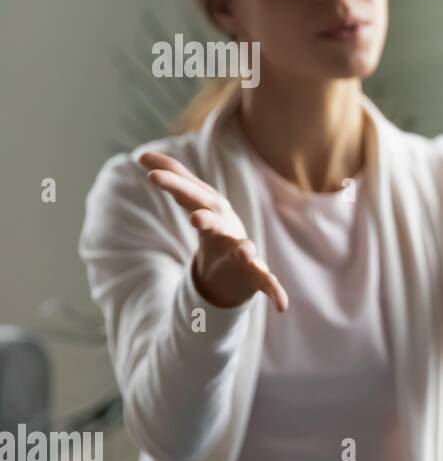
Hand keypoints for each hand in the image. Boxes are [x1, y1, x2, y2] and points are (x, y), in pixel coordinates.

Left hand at [138, 152, 288, 312]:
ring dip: (245, 249)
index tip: (150, 173)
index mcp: (214, 211)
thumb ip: (175, 177)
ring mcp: (244, 251)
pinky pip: (268, 282)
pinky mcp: (255, 275)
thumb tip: (142, 155)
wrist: (235, 265)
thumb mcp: (194, 202)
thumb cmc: (214, 229)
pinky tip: (282, 305)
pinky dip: (276, 291)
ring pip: (245, 248)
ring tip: (245, 252)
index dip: (175, 184)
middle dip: (208, 217)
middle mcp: (230, 228)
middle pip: (217, 219)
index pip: (193, 194)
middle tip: (194, 219)